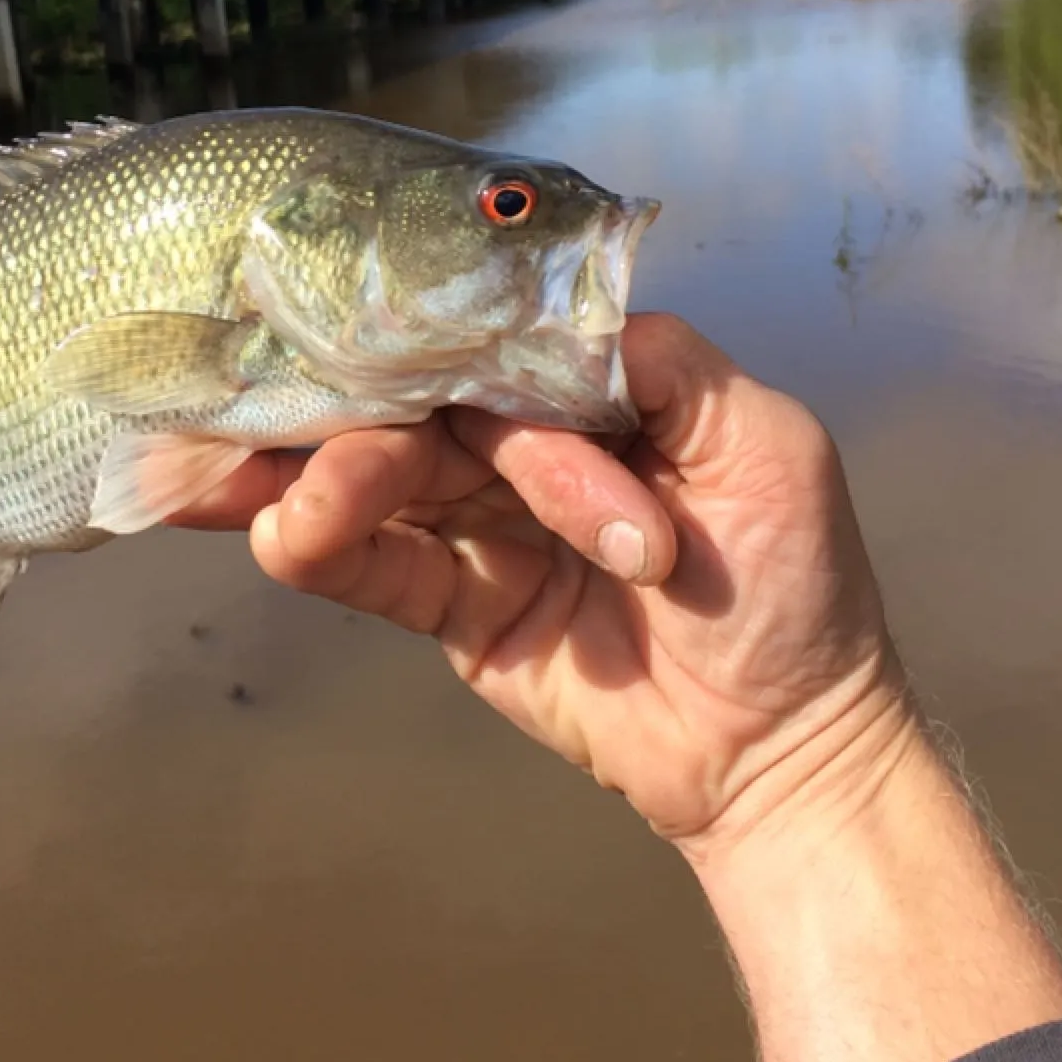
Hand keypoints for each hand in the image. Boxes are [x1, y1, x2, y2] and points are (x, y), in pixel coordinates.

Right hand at [166, 313, 910, 851]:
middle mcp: (530, 448)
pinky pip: (376, 568)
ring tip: (272, 500)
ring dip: (318, 477)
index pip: (493, 342)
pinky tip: (281, 536)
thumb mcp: (766, 446)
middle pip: (418, 404)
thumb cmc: (795, 590)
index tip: (346, 321)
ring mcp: (486, 527)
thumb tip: (548, 308)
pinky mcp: (454, 607)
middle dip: (347, 406)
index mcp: (595, 394)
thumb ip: (665, 363)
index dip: (423, 333)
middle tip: (266, 409)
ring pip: (381, 479)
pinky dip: (319, 546)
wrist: (778, 752)